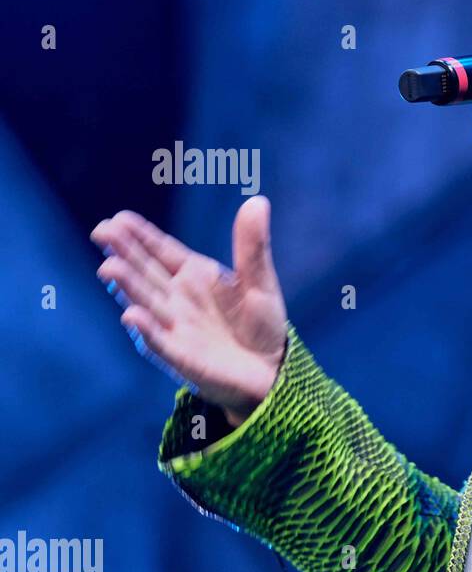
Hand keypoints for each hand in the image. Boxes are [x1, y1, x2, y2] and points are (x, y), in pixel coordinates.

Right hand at [90, 196, 287, 426]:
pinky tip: (133, 315)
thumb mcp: (261, 281)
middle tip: (102, 231)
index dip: (139, 236)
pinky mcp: (182, 357)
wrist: (270, 371)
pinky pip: (160, 342)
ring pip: (146, 303)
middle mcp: (176, 299)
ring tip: (109, 268)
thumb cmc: (261, 325)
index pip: (161, 251)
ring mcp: (175, 327)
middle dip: (124, 253)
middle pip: (145, 272)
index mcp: (193, 276)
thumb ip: (252, 246)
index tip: (118, 218)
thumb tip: (257, 200)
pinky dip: (147, 330)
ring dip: (128, 287)